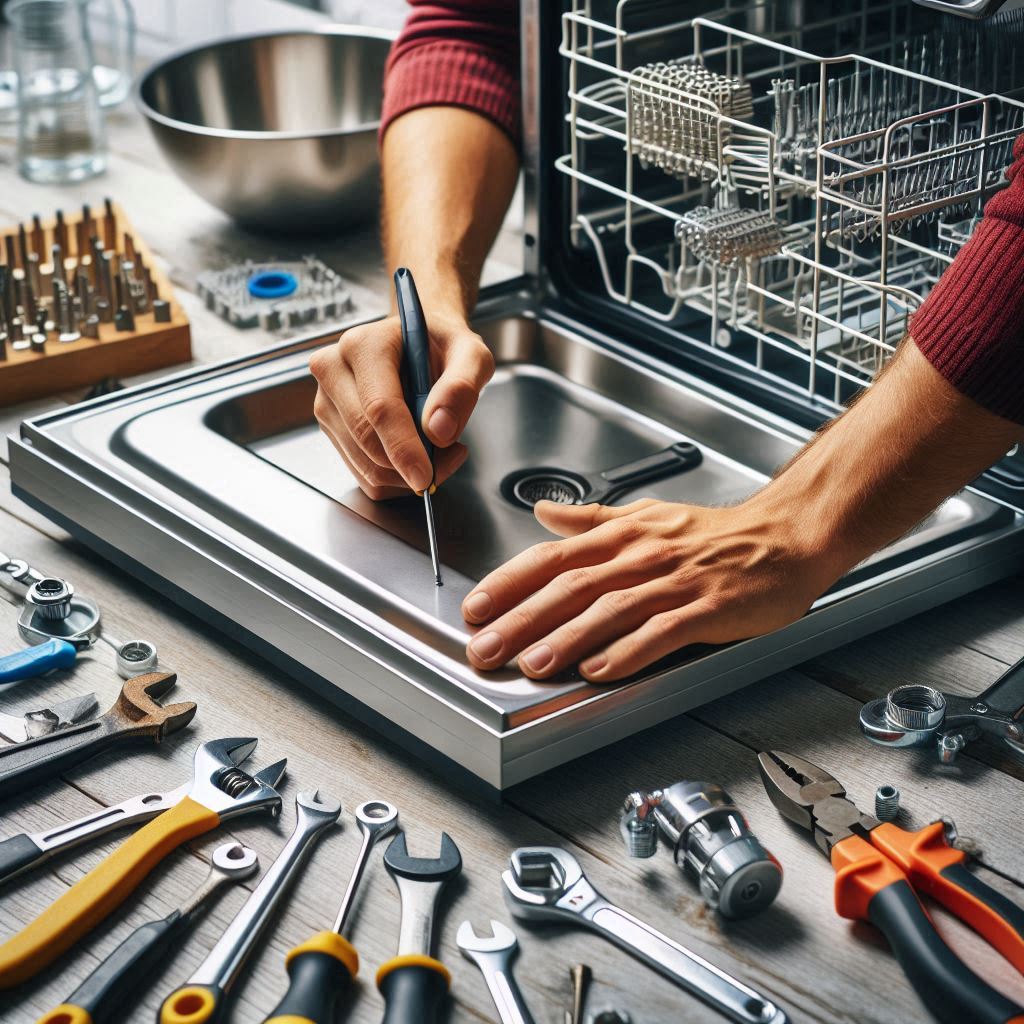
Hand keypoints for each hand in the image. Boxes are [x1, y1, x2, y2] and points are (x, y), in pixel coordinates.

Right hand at [310, 311, 493, 498]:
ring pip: (365, 464)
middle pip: (366, 439)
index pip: (379, 407)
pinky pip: (363, 473)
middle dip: (410, 464)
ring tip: (439, 449)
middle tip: (451, 456)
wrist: (421, 344)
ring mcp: (327, 401)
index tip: (425, 475)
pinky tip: (417, 455)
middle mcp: (334, 370)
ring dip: (406, 473)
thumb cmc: (443, 346)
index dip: (403, 447)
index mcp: (363, 345)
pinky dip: (396, 477)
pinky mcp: (332, 427)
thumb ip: (461, 387)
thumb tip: (439, 430)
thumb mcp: (470, 355)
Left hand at [461, 496, 843, 681]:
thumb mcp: (646, 516)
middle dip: (522, 619)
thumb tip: (544, 512)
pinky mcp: (708, 608)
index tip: (477, 607)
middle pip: (571, 587)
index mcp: (623, 535)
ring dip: (567, 638)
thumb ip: (592, 520)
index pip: (553, 556)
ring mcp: (675, 582)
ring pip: (610, 610)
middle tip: (486, 648)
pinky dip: (629, 651)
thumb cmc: (714, 533)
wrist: (785, 536)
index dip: (510, 582)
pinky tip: (601, 670)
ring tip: (532, 665)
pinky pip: (662, 632)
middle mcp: (642, 556)